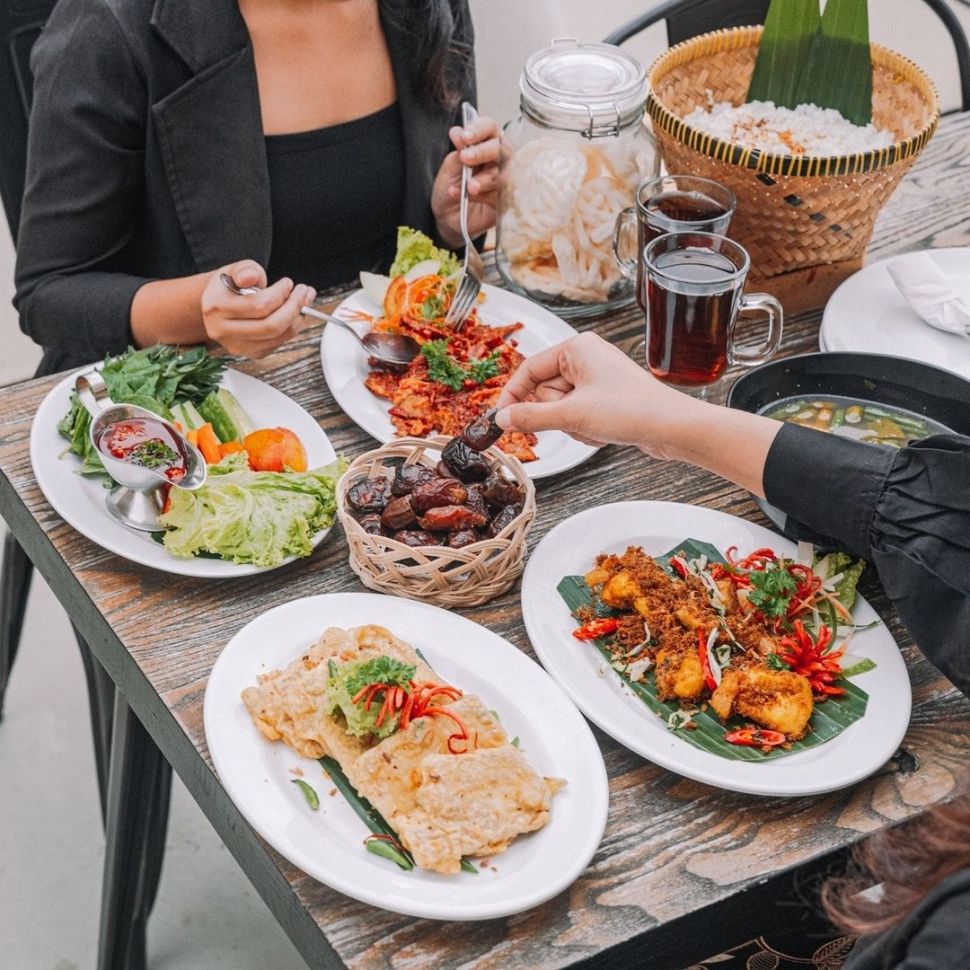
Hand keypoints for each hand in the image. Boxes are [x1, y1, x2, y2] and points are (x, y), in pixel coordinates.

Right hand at [200, 260, 314, 358]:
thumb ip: (245, 269)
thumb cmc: (230, 286)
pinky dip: (291, 328)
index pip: (257, 305)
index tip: (288, 283)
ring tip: (303, 302)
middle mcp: (223, 330)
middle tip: (303, 293)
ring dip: (297, 319)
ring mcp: (236, 345)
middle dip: (294, 308)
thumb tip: (251, 278)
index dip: (280, 294)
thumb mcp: (235, 270)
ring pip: (277, 337)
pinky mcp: (250, 353)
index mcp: (216, 307)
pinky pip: (278, 344)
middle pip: (270, 326)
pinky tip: (293, 315)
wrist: (218, 305)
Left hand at [431, 113, 500, 246]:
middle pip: (500, 148)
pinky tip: (465, 197)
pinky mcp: (504, 201)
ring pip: (502, 173)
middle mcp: (498, 159)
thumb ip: (458, 150)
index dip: (479, 129)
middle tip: (465, 158)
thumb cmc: (451, 187)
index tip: (464, 137)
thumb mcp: (450, 166)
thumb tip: (457, 131)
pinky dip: (481, 196)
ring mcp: (504, 180)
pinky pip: (498, 195)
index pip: (490, 128)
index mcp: (486, 143)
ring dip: (483, 178)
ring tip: (468, 186)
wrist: (447, 217)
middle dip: (482, 152)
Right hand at [495, 333, 702, 456]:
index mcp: (576, 348)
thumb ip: (531, 417)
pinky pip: (576, 415)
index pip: (529, 369)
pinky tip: (603, 431)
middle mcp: (585, 358)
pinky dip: (584, 428)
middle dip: (555, 414)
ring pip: (559, 408)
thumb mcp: (572, 414)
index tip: (501, 417)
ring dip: (571, 424)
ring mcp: (595, 379)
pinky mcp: (604, 398)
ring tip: (594, 425)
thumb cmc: (631, 410)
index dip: (513, 395)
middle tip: (572, 420)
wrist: (671, 428)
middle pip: (543, 391)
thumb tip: (502, 418)